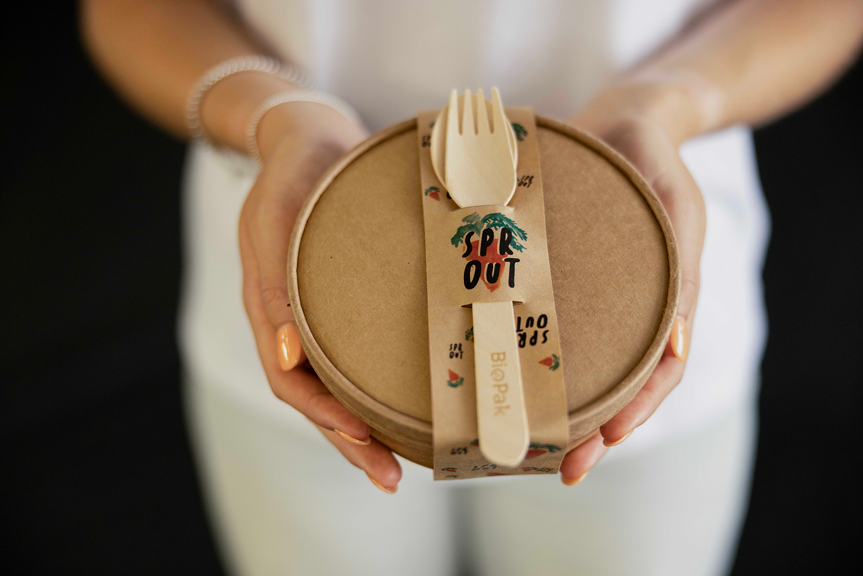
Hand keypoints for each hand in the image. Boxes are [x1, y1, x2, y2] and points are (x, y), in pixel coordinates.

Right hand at [237, 103, 402, 493]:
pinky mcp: (345, 304)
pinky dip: (377, 389)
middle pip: (316, 398)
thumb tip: (289, 356)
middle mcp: (292, 321)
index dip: (324, 414)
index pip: (289, 379)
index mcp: (269, 305)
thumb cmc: (296, 170)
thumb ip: (276, 279)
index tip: (364, 437)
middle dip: (352, 441)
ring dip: (367, 427)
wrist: (311, 136)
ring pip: (338, 386)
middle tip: (392, 478)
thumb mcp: (279, 213)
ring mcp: (317, 314)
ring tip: (405, 463)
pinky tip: (407, 406)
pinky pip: (356, 357)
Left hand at [559, 81, 706, 484]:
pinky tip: (501, 380)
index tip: (603, 444)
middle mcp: (628, 309)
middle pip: (615, 382)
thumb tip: (673, 347)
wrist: (622, 118)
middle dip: (591, 429)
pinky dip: (529, 359)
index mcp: (665, 301)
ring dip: (558, 407)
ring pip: (579, 365)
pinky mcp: (557, 280)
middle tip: (560, 467)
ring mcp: (592, 298)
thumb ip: (678, 265)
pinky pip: (545, 327)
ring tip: (528, 443)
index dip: (634, 412)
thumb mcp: (673, 205)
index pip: (656, 373)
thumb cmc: (653, 159)